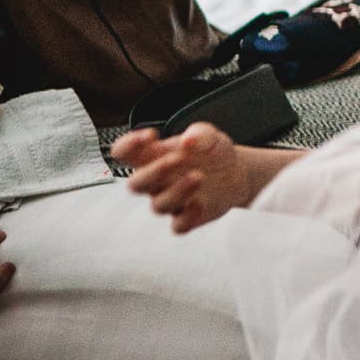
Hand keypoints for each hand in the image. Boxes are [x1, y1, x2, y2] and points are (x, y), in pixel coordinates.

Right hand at [114, 124, 251, 233]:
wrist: (235, 173)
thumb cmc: (212, 153)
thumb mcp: (210, 136)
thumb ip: (201, 133)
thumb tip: (188, 141)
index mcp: (153, 157)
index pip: (124, 153)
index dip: (127, 145)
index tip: (151, 135)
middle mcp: (157, 181)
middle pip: (136, 185)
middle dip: (153, 172)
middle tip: (178, 158)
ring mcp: (172, 200)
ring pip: (158, 206)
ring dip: (177, 192)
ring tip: (198, 176)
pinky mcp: (189, 217)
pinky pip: (178, 226)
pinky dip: (187, 218)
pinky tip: (200, 203)